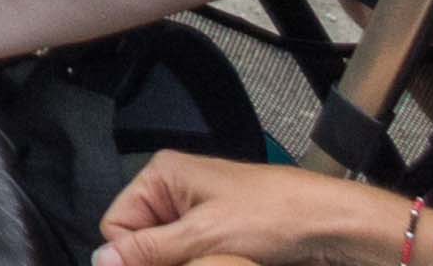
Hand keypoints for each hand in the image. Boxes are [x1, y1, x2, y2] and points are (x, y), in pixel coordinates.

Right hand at [88, 148, 427, 262]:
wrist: (335, 225)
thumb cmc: (270, 220)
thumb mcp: (205, 237)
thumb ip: (148, 250)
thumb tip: (97, 260)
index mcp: (162, 175)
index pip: (117, 223)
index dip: (132, 255)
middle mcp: (175, 189)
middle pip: (142, 239)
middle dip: (163, 262)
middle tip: (201, 264)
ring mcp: (201, 211)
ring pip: (170, 253)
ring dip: (188, 265)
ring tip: (221, 264)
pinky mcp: (223, 232)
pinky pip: (194, 255)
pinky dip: (204, 265)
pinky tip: (228, 265)